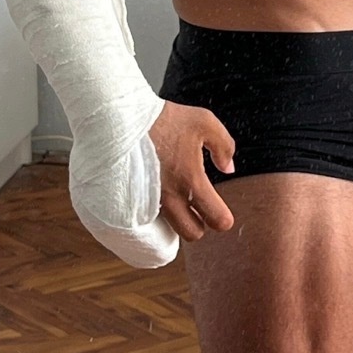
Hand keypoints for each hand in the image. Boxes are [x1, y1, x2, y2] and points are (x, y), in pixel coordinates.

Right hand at [147, 100, 236, 241]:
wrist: (123, 119)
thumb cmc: (164, 119)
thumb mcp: (205, 122)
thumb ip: (224, 146)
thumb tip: (228, 168)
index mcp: (191, 180)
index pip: (216, 218)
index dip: (223, 219)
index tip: (222, 213)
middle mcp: (170, 196)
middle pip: (192, 233)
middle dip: (200, 225)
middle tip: (200, 209)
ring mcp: (150, 200)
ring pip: (170, 228)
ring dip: (179, 220)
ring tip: (181, 200)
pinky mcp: (135, 198)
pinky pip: (152, 218)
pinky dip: (161, 213)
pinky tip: (162, 195)